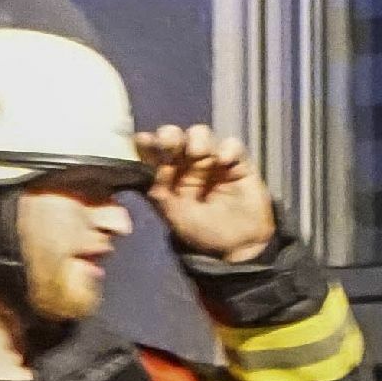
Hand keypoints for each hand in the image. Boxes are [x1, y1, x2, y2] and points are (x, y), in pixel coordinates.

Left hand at [134, 124, 277, 262]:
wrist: (237, 246)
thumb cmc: (203, 231)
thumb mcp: (175, 216)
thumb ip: (162, 194)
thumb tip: (148, 171)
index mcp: (167, 175)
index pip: (153, 153)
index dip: (147, 144)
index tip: (143, 140)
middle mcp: (187, 163)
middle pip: (175, 137)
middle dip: (170, 135)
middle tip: (169, 142)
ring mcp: (212, 160)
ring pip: (201, 134)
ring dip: (197, 139)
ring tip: (198, 153)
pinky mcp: (237, 162)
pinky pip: (232, 146)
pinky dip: (227, 149)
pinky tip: (223, 160)